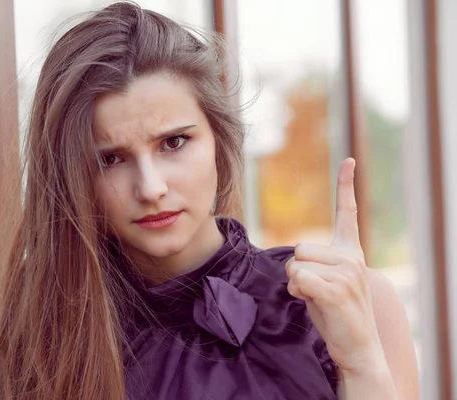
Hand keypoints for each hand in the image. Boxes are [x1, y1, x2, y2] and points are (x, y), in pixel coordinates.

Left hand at [285, 158, 384, 373]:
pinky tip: (316, 304)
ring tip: (316, 298)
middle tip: (313, 290)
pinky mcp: (338, 289)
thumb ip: (312, 264)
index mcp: (350, 252)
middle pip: (299, 247)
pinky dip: (298, 292)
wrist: (356, 347)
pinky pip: (298, 279)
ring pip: (295, 264)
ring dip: (296, 284)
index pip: (347, 213)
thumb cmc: (334, 313)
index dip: (345, 186)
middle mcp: (352, 257)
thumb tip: (294, 259)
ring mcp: (347, 272)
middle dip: (295, 271)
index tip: (349, 160)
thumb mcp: (324, 282)